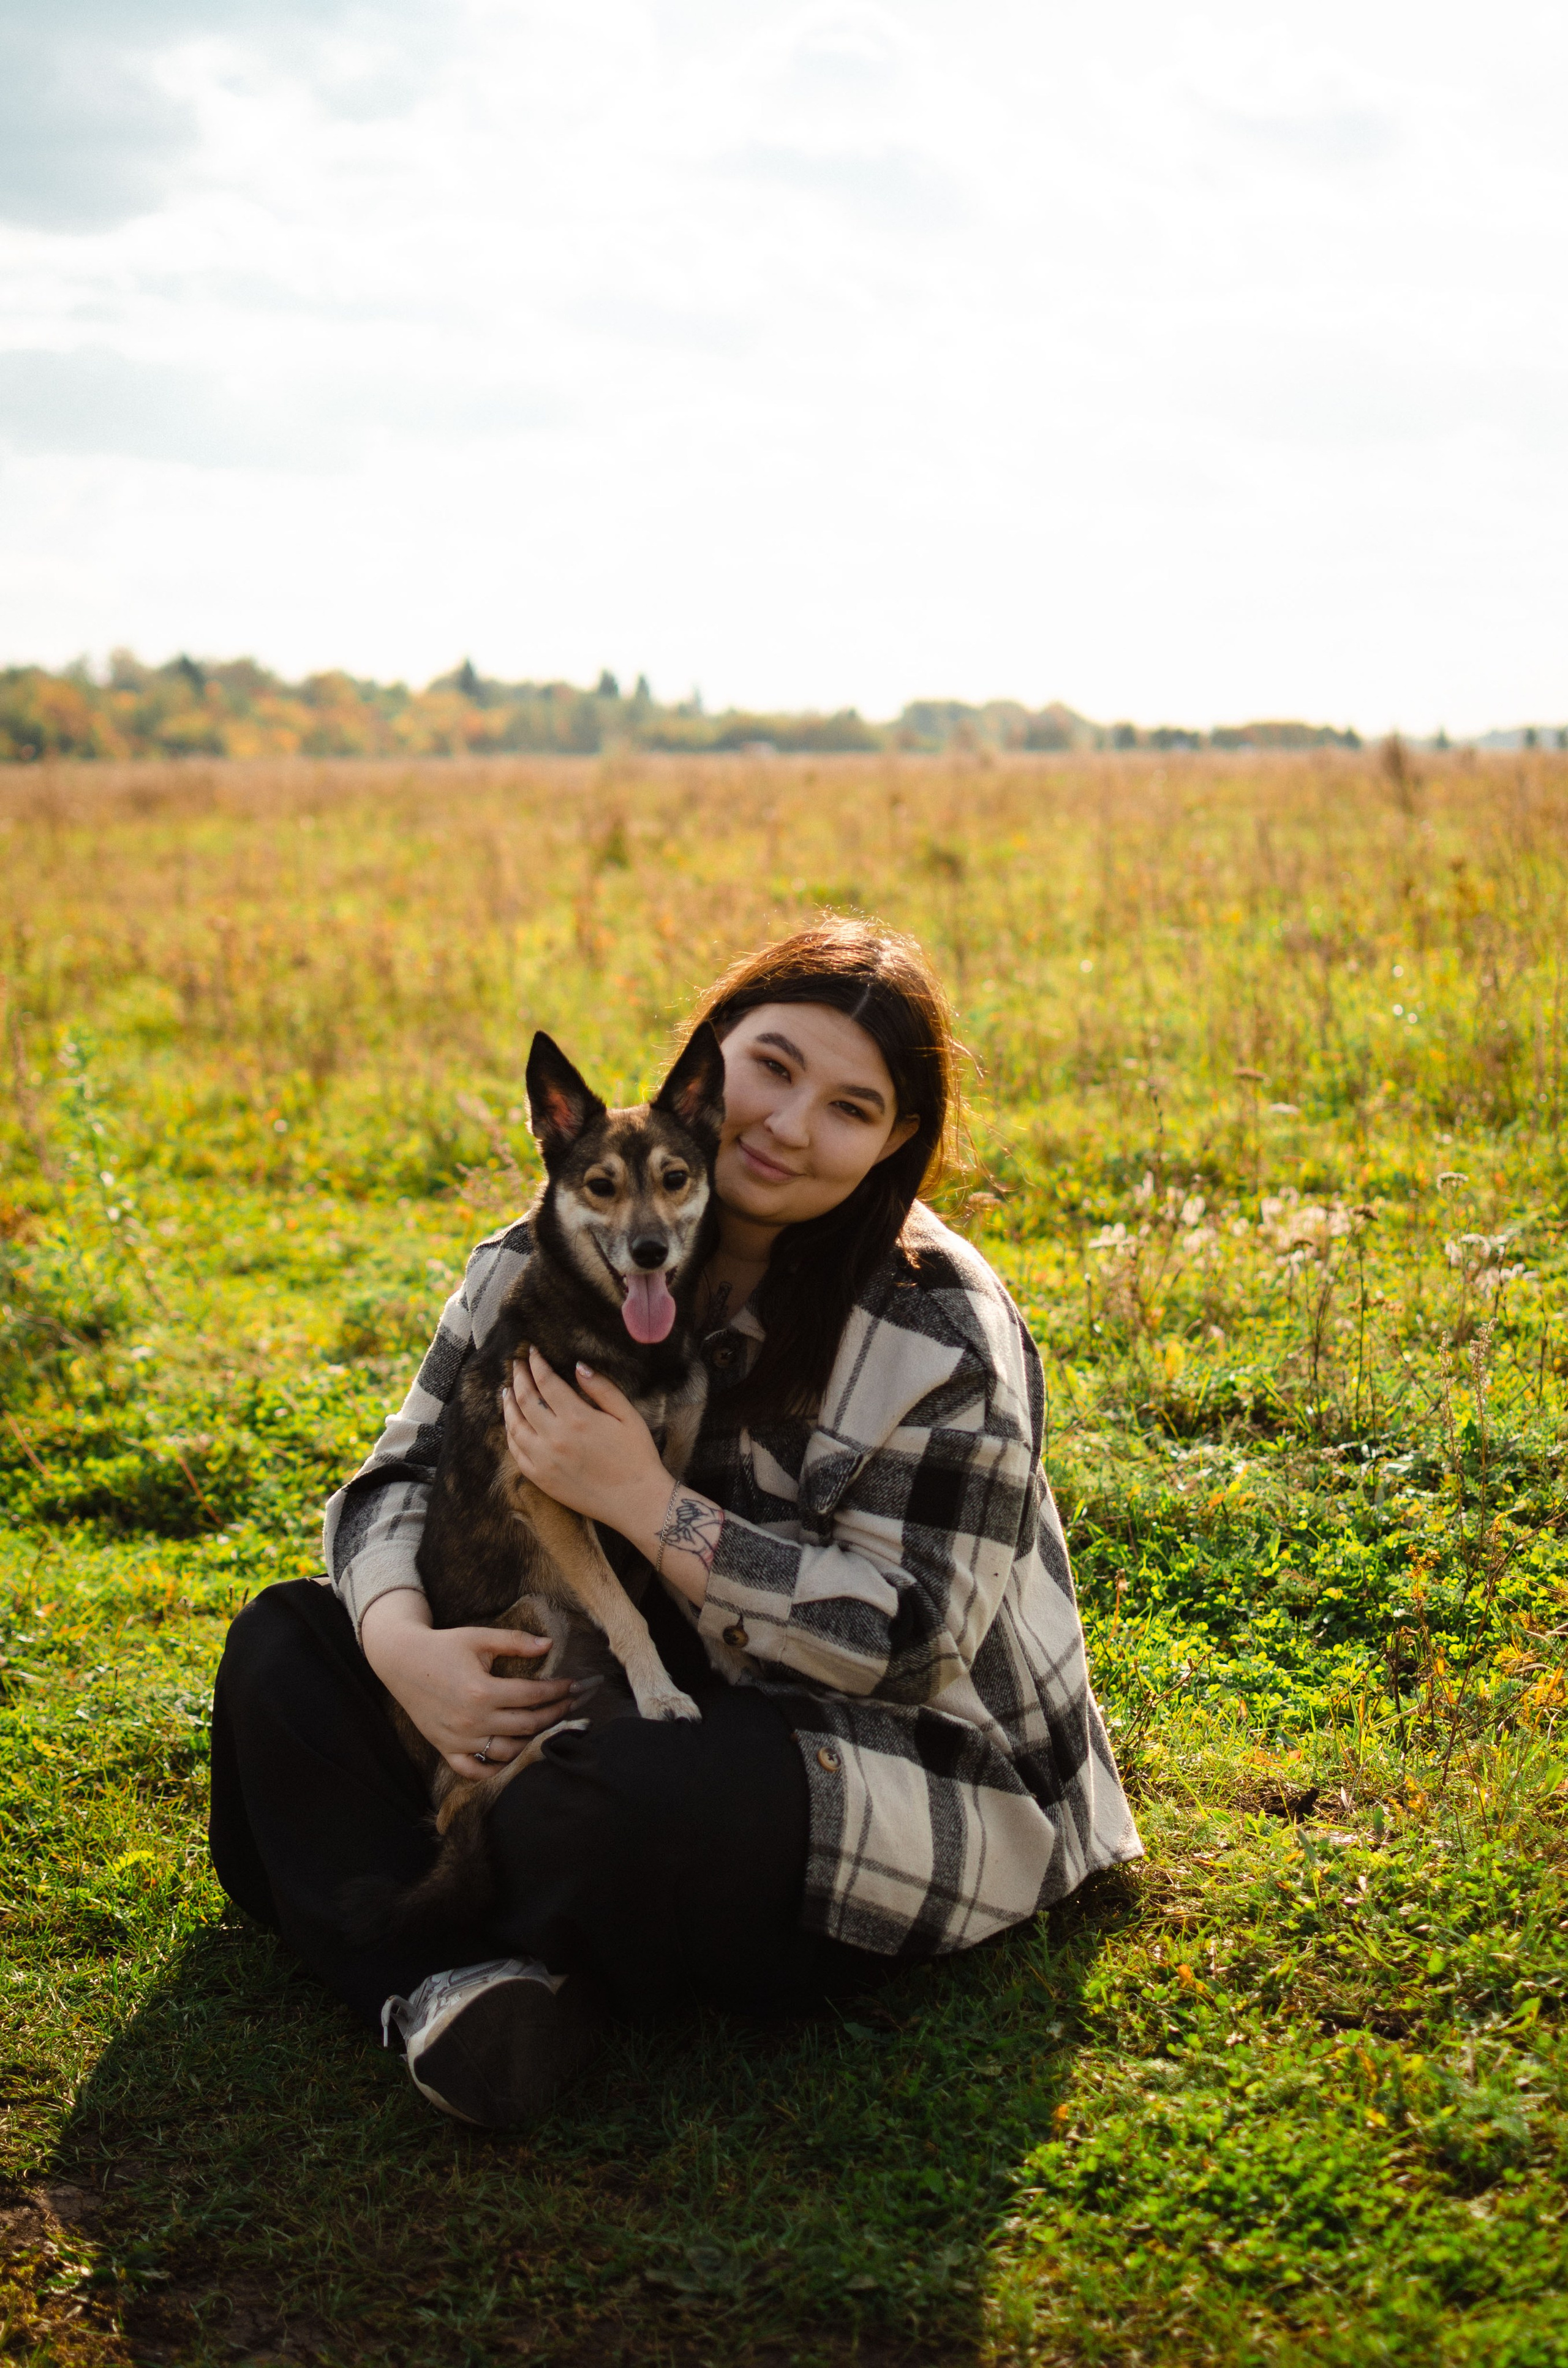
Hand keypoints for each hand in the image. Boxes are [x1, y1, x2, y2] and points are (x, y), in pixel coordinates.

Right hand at [360, 1588, 584, 1779]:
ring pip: (507, 1752)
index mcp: (482, 1691)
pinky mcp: (445, 1748)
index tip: (576, 1686)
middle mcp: (472, 1720)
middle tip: (573, 1705)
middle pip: (527, 1725)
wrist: (400, 1662)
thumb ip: (515, 1642)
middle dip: (556, 1714)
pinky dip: (495, 1769)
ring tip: (550, 1727)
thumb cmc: (442, 1647)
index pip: (533, 1696)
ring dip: (533, 1742)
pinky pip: (474, 1771)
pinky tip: (513, 1757)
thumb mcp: (479, 1638)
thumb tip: (550, 1645)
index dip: (559, 1691)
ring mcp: (458, 1739)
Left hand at [501, 1347, 669, 1532]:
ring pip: (515, 1426)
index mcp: (577, 1418)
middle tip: (516, 1364)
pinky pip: (516, 1453)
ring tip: (507, 1391)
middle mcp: (555, 1438)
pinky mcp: (541, 1479)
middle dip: (519, 1378)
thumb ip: (602, 1389)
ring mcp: (544, 1460)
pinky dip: (511, 1434)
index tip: (532, 1352)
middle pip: (526, 1400)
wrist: (635, 1501)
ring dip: (508, 1405)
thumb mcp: (627, 1416)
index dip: (537, 1364)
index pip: (546, 1382)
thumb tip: (577, 1367)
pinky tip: (512, 1425)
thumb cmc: (636, 1456)